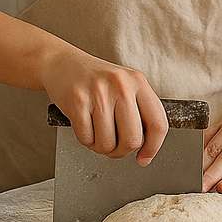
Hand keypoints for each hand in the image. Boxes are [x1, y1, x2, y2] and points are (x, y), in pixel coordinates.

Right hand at [41, 46, 166, 163]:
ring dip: (102, 148)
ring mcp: (99, 94)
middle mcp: (121, 86)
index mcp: (138, 82)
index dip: (153, 147)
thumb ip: (139, 110)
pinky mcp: (77, 102)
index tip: (145, 158)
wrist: (62, 63)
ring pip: (108, 144)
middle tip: (116, 148)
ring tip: (98, 134)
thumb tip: (147, 147)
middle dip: (122, 152)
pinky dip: (86, 141)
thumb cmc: (96, 80)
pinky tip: (86, 128)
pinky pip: (87, 139)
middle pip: (132, 140)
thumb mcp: (125, 85)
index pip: (158, 123)